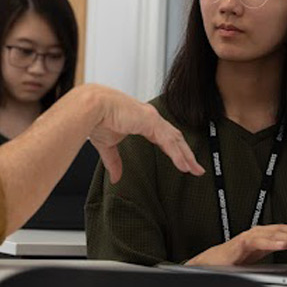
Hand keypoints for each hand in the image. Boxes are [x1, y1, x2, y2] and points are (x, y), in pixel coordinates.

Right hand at [85, 85, 203, 182]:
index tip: (183, 162)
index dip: (174, 150)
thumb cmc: (96, 119)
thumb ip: (114, 161)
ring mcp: (152, 118)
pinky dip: (178, 154)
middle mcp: (150, 117)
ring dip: (186, 155)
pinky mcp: (150, 121)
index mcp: (141, 120)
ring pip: (175, 139)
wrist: (90, 108)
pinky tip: (184, 165)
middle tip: (196, 168)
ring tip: (195, 170)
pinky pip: (168, 141)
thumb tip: (116, 178)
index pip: (164, 137)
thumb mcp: (108, 145)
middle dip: (186, 153)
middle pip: (174, 138)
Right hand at [185, 224, 286, 265]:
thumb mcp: (255, 258)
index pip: (278, 231)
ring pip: (269, 234)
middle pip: (276, 230)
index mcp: (258, 239)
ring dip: (285, 236)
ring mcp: (246, 239)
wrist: (209, 264)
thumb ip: (269, 251)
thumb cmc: (229, 261)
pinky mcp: (240, 244)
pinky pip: (257, 242)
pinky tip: (281, 245)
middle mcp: (253, 236)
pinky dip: (270, 243)